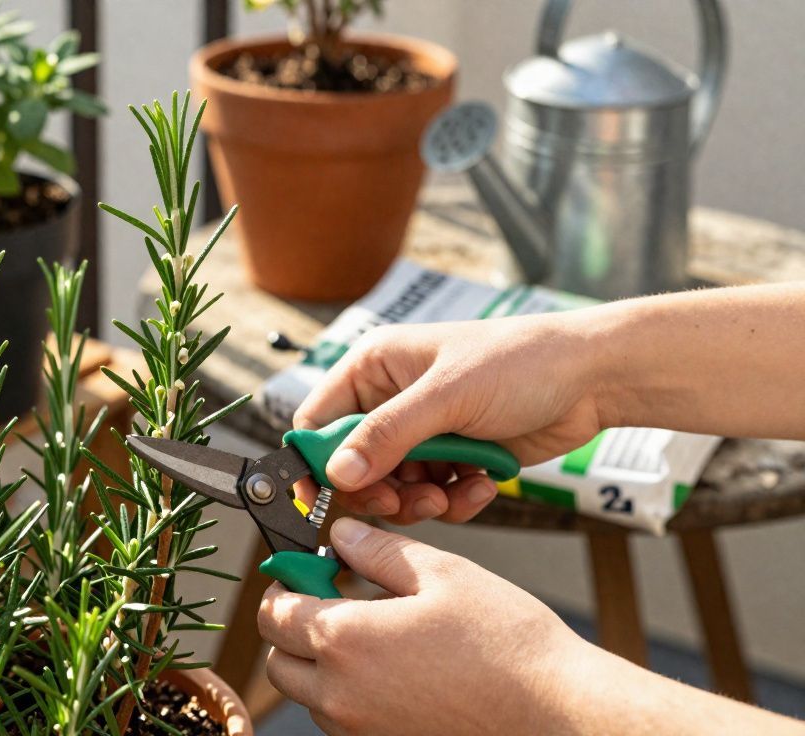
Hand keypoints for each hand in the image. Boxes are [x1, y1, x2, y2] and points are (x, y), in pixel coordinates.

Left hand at [258, 518, 804, 735]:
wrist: (558, 714)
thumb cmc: (507, 644)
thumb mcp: (442, 574)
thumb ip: (378, 551)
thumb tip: (340, 536)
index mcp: (345, 641)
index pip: (273, 613)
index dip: (285, 584)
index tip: (306, 570)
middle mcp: (340, 696)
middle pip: (279, 661)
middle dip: (294, 628)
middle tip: (334, 600)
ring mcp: (360, 731)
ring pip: (309, 696)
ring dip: (321, 664)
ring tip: (375, 635)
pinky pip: (343, 721)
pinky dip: (351, 696)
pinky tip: (396, 671)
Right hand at [294, 314, 609, 523]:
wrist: (592, 379)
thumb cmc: (520, 362)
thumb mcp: (447, 396)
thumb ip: (387, 435)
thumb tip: (338, 473)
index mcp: (374, 368)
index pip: (319, 421)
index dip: (318, 461)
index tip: (325, 499)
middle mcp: (391, 400)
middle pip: (353, 465)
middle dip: (379, 489)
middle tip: (404, 501)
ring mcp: (423, 432)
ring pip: (392, 488)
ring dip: (419, 501)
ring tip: (450, 494)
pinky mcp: (453, 458)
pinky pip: (431, 496)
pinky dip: (453, 501)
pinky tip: (482, 487)